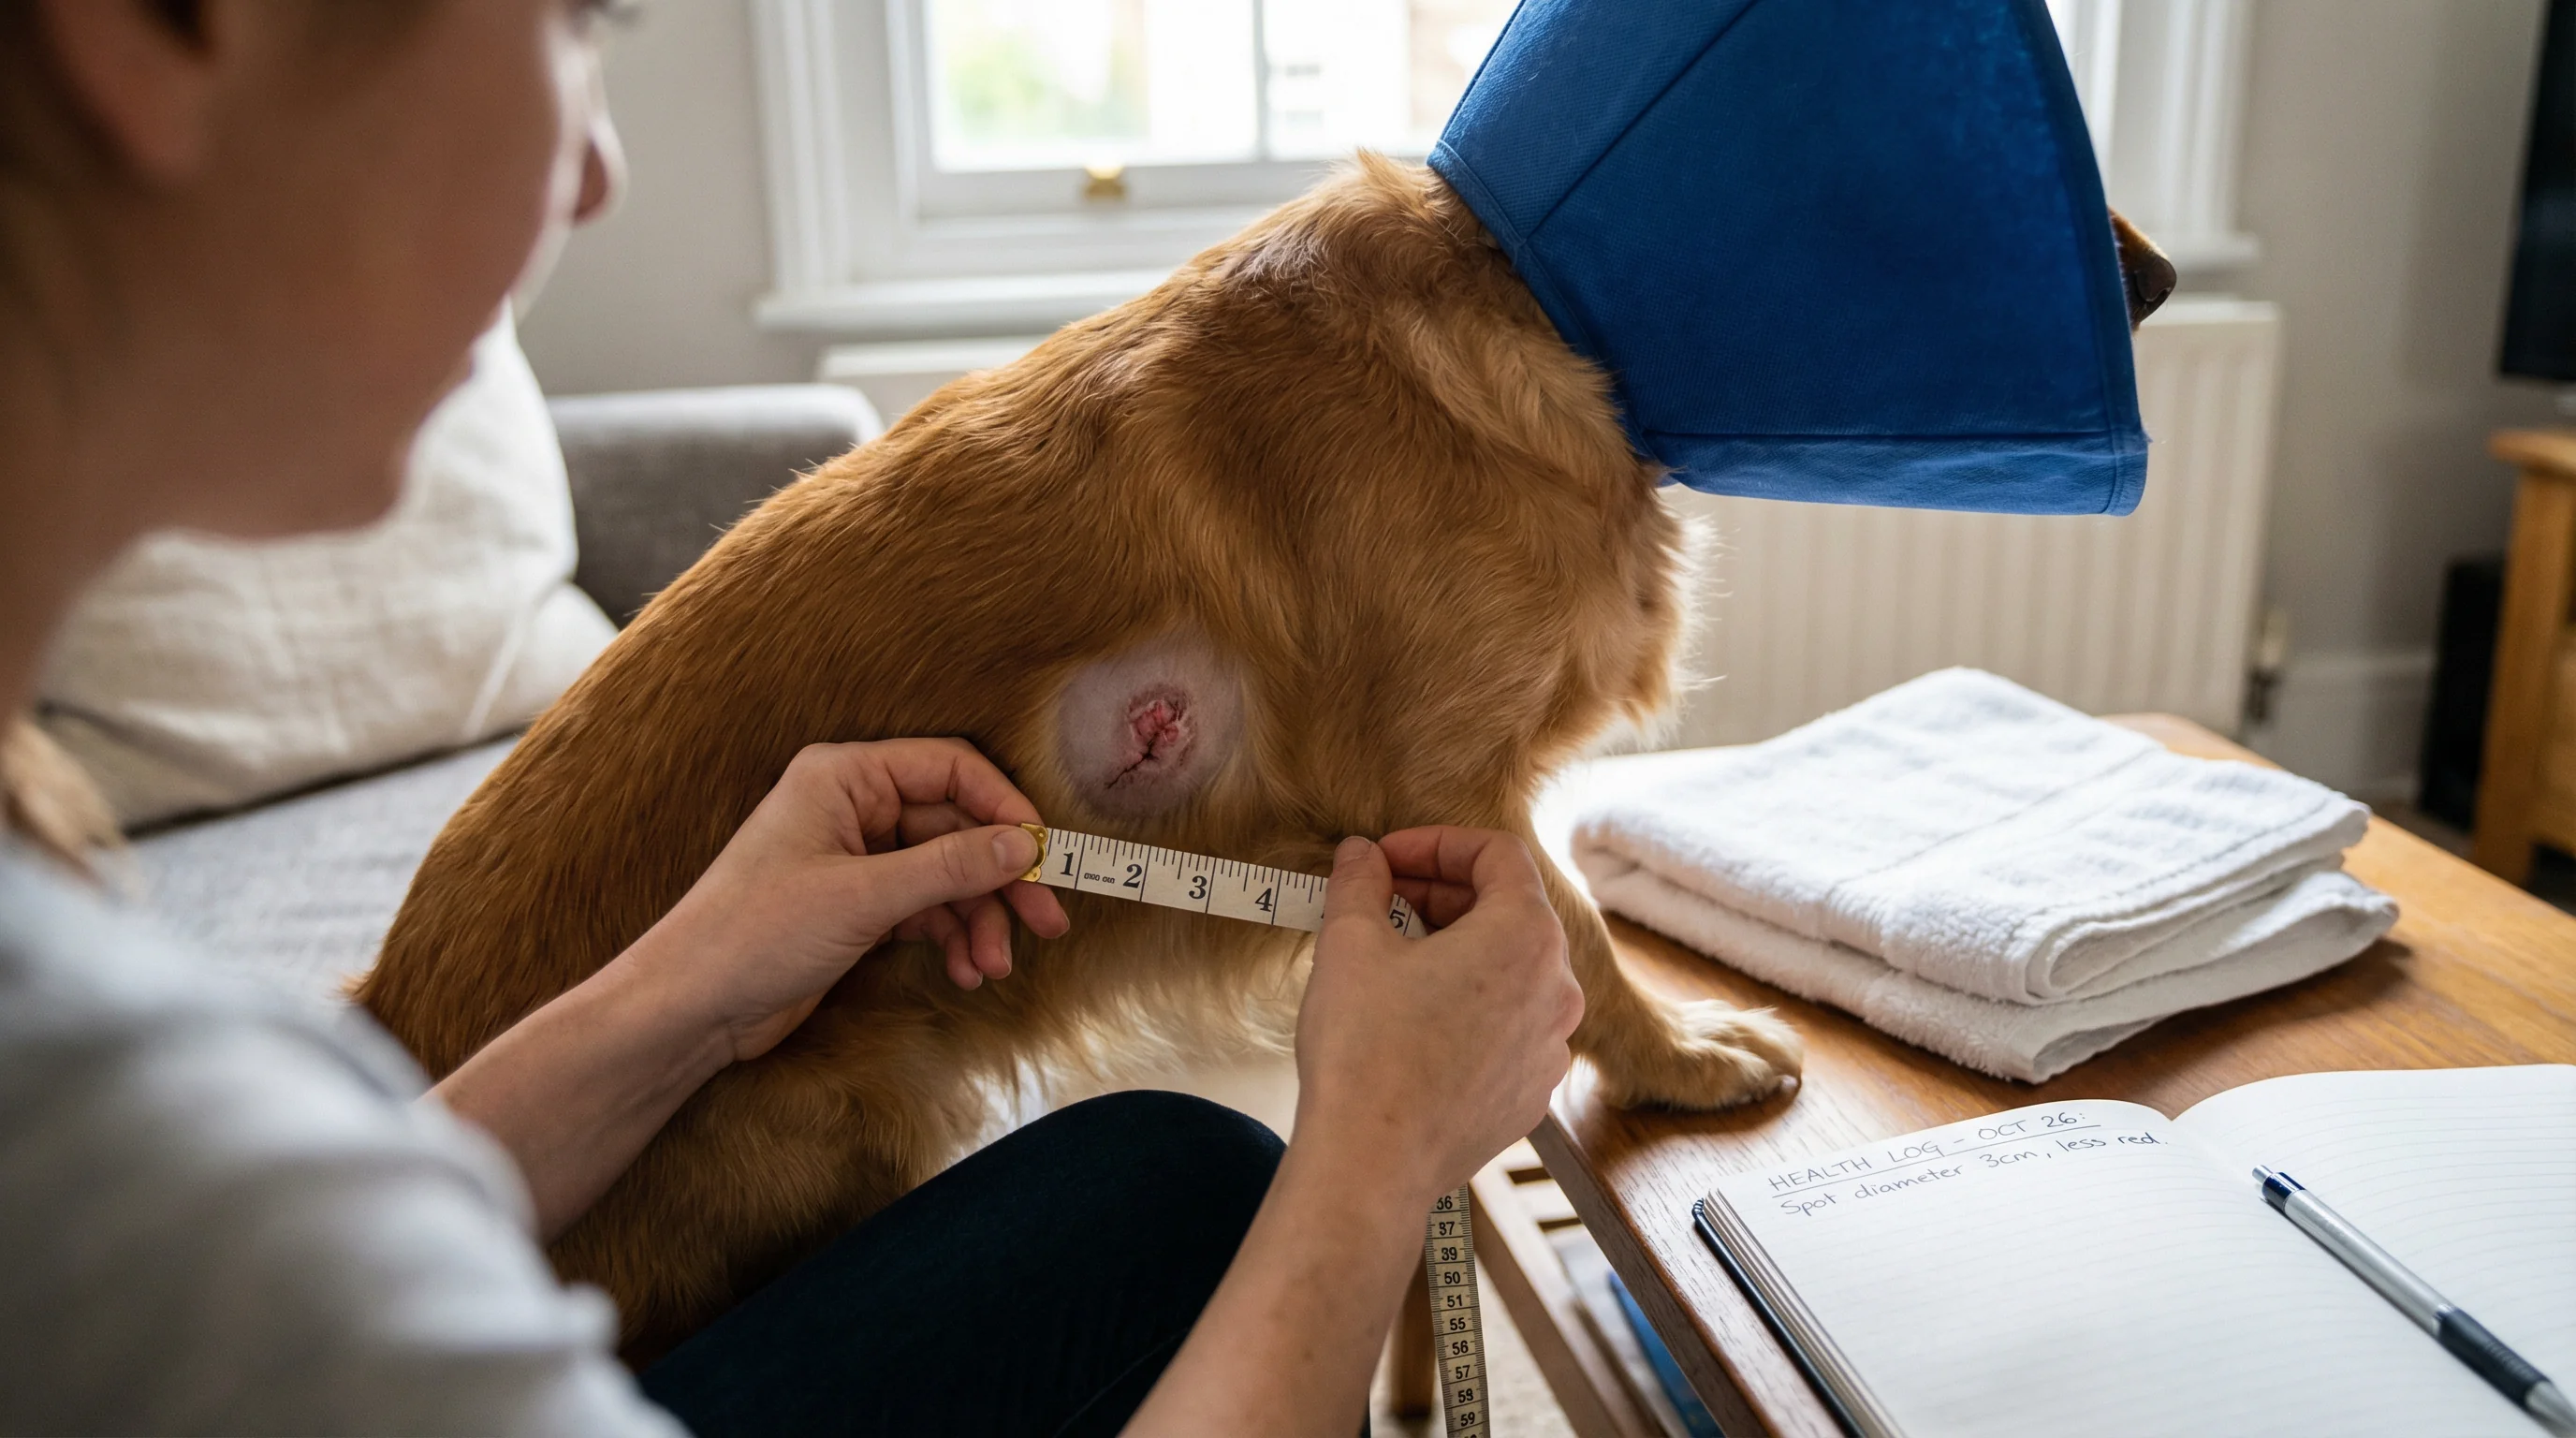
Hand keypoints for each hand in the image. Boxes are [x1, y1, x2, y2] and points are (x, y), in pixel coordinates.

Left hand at [626, 738, 1071, 1061]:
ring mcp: (855, 858)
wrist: (690, 1007)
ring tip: (994, 966)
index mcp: (844, 776)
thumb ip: (948, 868)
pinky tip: (965, 972)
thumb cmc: (752, 934)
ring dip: (978, 920)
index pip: (950, 769)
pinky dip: (950, 938)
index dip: (1004, 808)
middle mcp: (853, 807)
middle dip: (999, 879)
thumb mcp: (862, 898)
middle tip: (1047, 921)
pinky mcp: (856, 905)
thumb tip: (1022, 846)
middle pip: (956, 827)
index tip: (1042, 855)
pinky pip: (925, 909)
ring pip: (946, 875)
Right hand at [1291, 828, 1582, 1208]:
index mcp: (1527, 937)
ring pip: (1509, 972)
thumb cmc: (1366, 1050)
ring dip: (1455, 951)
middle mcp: (1558, 989)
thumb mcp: (1351, 943)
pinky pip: (1507, 1027)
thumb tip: (1361, 856)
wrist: (1374, 1162)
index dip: (1436, 843)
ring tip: (1393, 959)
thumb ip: (1360, 883)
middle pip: (1508, 911)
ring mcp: (1551, 1048)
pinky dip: (1467, 1006)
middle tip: (1381, 901)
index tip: (1387, 858)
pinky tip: (1412, 1019)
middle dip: (1442, 895)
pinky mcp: (1530, 1093)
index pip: (1498, 855)